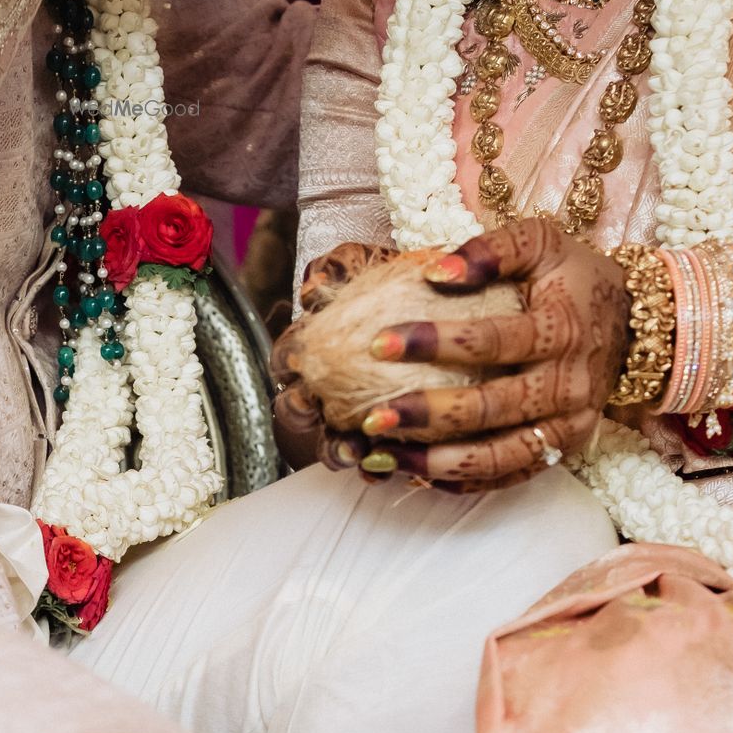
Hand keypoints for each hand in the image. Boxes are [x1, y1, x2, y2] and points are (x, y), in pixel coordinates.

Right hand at [271, 241, 394, 470]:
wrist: (447, 297)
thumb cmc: (399, 280)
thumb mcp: (369, 264)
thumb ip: (339, 265)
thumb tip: (315, 287)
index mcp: (317, 345)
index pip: (286, 358)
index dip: (285, 364)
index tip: (296, 365)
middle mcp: (329, 384)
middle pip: (298, 409)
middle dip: (302, 416)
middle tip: (315, 412)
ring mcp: (355, 412)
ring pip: (333, 442)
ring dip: (336, 450)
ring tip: (354, 452)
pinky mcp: (390, 434)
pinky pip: (377, 459)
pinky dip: (376, 467)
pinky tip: (384, 469)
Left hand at [360, 220, 628, 490]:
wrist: (640, 324)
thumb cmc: (575, 277)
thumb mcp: (543, 242)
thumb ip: (493, 248)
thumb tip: (436, 270)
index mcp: (561, 329)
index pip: (493, 340)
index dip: (435, 342)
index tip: (378, 342)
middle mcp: (568, 385)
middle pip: (491, 409)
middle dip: (427, 416)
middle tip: (371, 417)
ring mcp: (568, 425)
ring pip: (499, 456)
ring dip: (438, 463)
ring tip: (382, 458)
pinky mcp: (563, 449)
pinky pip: (511, 474)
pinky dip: (463, 481)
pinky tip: (416, 475)